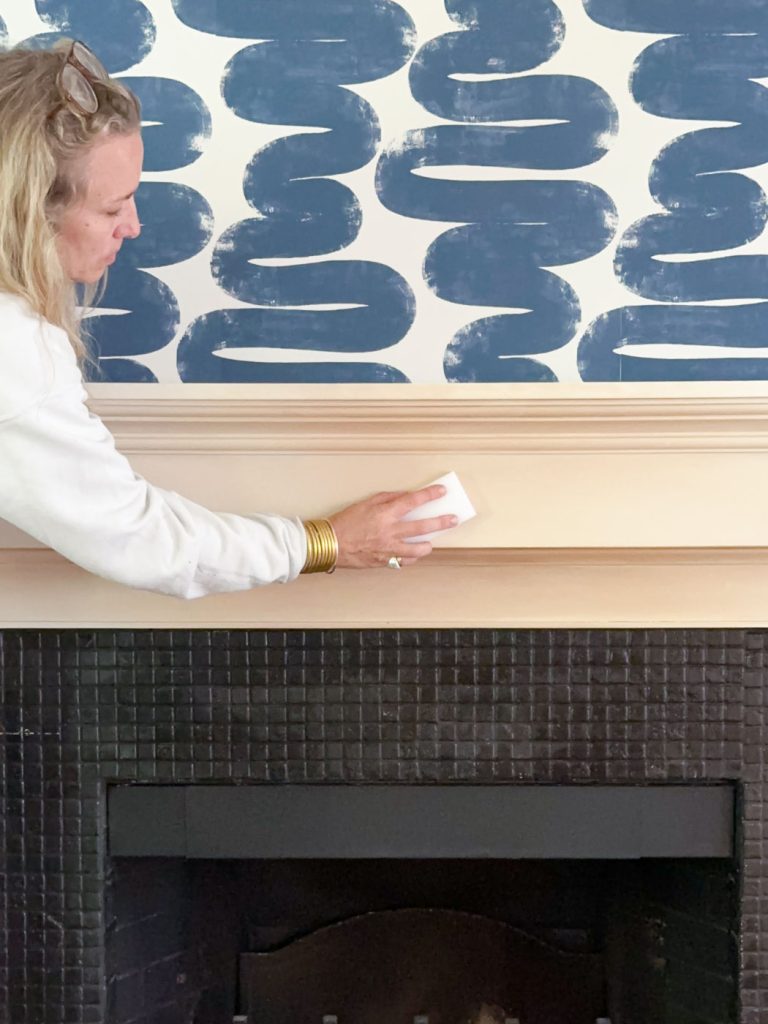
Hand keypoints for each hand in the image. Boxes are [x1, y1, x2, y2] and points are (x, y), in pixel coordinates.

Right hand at [329, 485, 457, 568]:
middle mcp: (390, 531)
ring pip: (418, 549)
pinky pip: (404, 561)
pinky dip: (410, 557)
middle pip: (423, 526)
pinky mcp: (384, 561)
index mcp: (384, 514)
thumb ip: (387, 498)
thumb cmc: (345, 522)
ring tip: (432, 543)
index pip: (413, 501)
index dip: (429, 495)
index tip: (441, 491)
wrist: (330, 544)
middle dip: (441, 522)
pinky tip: (413, 554)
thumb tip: (405, 496)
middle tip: (453, 519)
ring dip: (428, 545)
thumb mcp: (365, 503)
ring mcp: (388, 548)